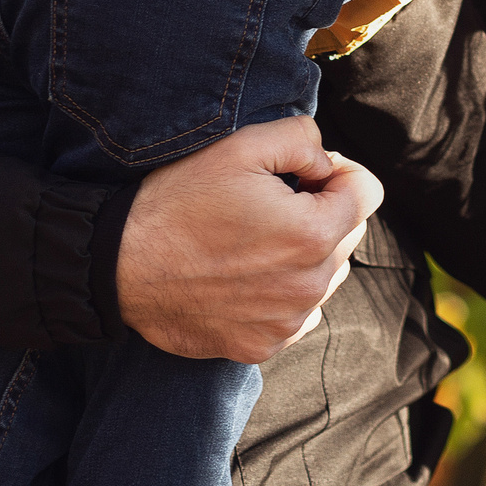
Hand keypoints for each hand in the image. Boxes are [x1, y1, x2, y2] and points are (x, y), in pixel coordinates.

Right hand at [116, 116, 383, 363]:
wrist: (117, 266)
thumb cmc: (178, 202)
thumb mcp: (241, 146)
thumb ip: (304, 139)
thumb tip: (327, 164)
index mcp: (313, 234)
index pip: (368, 191)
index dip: (337, 172)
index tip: (302, 173)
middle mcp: (310, 285)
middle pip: (349, 232)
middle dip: (321, 210)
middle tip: (268, 203)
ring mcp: (287, 322)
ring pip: (327, 273)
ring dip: (304, 253)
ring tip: (251, 240)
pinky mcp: (263, 346)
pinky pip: (298, 310)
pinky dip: (282, 290)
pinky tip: (243, 275)